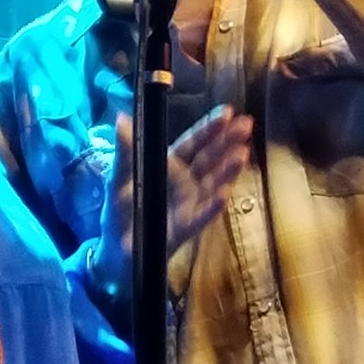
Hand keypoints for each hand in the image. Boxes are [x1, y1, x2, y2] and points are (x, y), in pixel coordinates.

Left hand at [112, 106, 253, 254]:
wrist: (116, 251)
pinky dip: (212, 205)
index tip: (227, 112)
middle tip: (246, 124)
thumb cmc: (120, 211)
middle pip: (209, 159)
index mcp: (170, 166)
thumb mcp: (119, 178)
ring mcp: (190, 204)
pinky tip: (223, 194)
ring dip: (227, 170)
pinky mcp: (186, 227)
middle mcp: (185, 183)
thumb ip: (125, 151)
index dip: (209, 128)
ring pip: (212, 183)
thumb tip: (122, 118)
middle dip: (227, 142)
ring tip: (242, 154)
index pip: (194, 144)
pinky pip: (202, 215)